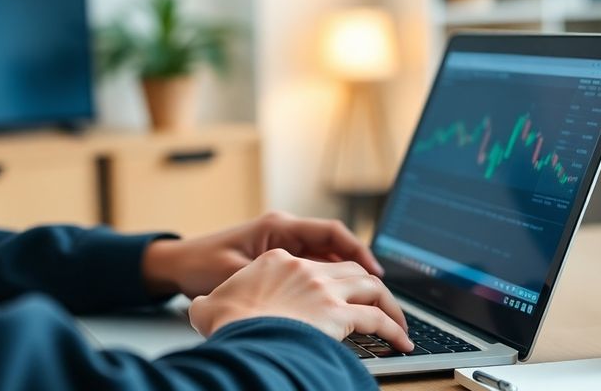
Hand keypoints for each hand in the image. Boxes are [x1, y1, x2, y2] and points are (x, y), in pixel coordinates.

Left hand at [142, 211, 383, 297]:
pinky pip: (313, 266)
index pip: (330, 232)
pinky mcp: (279, 258)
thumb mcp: (236, 274)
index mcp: (279, 226)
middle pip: (335, 246)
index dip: (357, 250)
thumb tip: (306, 292)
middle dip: (360, 268)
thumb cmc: (201, 264)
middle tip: (381, 293)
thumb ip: (270, 281)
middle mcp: (285, 231)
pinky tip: (338, 302)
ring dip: (346, 276)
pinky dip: (328, 281)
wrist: (178, 263)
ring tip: (367, 301)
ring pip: (327, 258)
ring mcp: (284, 244)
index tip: (375, 272)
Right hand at [188, 248, 413, 351]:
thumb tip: (199, 309)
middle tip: (381, 304)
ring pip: (371, 288)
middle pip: (350, 270)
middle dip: (371, 286)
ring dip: (390, 307)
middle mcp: (305, 267)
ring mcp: (323, 288)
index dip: (334, 275)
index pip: (316, 261)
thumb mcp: (209, 302)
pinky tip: (402, 343)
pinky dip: (394, 330)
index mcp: (277, 259)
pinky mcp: (338, 312)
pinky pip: (377, 319)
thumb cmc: (222, 319)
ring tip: (399, 326)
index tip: (341, 288)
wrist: (232, 327)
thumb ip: (212, 302)